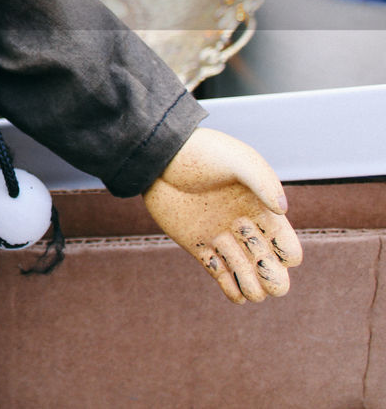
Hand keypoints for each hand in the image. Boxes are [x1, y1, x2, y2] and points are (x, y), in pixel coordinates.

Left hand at [142, 127, 301, 303]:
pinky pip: (219, 272)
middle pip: (270, 264)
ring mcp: (221, 236)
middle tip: (267, 282)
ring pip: (245, 272)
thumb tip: (283, 210)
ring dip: (253, 287)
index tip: (275, 251)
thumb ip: (261, 181)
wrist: (161, 157)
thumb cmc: (203, 152)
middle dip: (274, 278)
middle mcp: (244, 226)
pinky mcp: (197, 244)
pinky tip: (238, 297)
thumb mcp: (237, 160)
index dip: (288, 254)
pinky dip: (230, 288)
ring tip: (252, 292)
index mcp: (261, 209)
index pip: (286, 244)